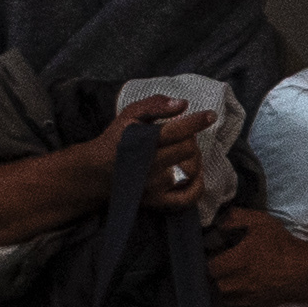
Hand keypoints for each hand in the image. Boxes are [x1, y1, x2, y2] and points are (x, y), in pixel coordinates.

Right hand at [119, 92, 219, 210]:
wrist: (97, 173)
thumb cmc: (116, 140)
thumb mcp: (129, 115)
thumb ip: (154, 105)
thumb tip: (183, 104)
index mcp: (141, 142)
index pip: (176, 131)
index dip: (197, 121)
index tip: (211, 115)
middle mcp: (148, 166)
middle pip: (187, 150)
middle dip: (191, 139)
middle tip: (184, 136)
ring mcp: (154, 187)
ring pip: (191, 170)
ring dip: (195, 158)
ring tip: (185, 152)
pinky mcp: (157, 202)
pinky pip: (188, 198)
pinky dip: (198, 186)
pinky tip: (195, 174)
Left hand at [199, 204, 305, 306]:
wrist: (305, 271)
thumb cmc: (282, 245)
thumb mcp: (260, 222)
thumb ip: (235, 218)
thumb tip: (218, 223)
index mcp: (234, 263)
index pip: (207, 267)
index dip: (208, 260)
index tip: (213, 254)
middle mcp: (235, 284)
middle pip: (212, 284)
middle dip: (213, 276)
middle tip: (219, 266)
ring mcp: (244, 299)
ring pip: (221, 298)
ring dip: (221, 290)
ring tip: (227, 280)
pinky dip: (232, 303)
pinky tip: (238, 293)